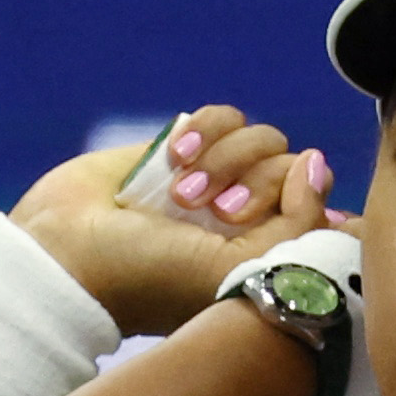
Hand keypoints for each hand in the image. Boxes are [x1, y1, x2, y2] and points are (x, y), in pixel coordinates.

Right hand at [15, 108, 341, 336]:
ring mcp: (219, 179)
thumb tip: (316, 165)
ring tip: (183, 194)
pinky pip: (225, 116)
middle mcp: (251, 218)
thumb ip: (298, 228)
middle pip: (298, 169)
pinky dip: (203, 132)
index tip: (264, 224)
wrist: (67, 255)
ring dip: (225, 161)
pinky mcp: (185, 148)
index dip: (307, 205)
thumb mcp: (235, 271)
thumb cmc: (150, 279)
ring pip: (266, 139)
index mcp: (271, 255)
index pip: (328, 212)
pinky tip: (173, 162)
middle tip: (217, 214)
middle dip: (258, 185)